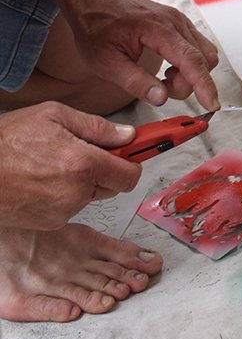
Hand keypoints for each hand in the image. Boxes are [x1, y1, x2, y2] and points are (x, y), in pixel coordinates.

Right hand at [0, 103, 141, 229]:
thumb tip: (127, 135)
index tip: (131, 153)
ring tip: (53, 164)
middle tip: (81, 152)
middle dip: (105, 170)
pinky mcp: (50, 222)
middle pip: (112, 186)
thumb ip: (96, 127)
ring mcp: (63, 210)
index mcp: (82, 163)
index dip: (131, 162)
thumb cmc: (7, 140)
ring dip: (82, 182)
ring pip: (90, 195)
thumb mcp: (53, 115)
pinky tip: (43, 180)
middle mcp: (76, 192)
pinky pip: (71, 207)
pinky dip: (64, 195)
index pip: (130, 174)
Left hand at [62, 0, 219, 111]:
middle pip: (202, 60)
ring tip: (164, 79)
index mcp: (157, 28)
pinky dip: (190, 65)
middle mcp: (174, 21)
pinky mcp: (180, 24)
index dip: (204, 85)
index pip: (190, 60)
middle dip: (189, 83)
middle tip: (161, 89)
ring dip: (190, 75)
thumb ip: (135, 82)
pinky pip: (199, 48)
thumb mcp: (106, 62)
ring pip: (204, 55)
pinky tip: (170, 69)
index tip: (212, 104)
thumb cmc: (96, 26)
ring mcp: (180, 20)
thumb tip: (161, 97)